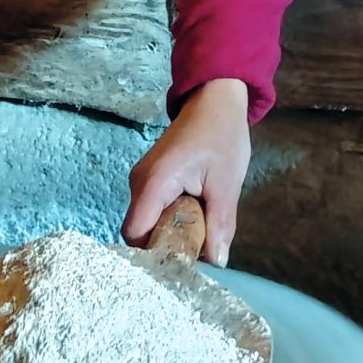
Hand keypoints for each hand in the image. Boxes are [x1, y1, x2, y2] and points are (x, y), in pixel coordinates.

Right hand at [123, 79, 249, 267]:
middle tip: (198, 248)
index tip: (180, 262)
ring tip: (201, 230)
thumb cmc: (221, 137)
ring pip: (147, 221)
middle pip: (140, 231)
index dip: (153, 253)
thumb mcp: (226, 184)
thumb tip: (217, 262)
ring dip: (171, 231)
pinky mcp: (150, 180)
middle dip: (166, 244)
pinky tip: (195, 215)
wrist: (214, 100)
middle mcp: (139, 183)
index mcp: (154, 183)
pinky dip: (171, 218)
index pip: (135, 234)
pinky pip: (153, 210)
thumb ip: (220, 224)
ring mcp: (142, 180)